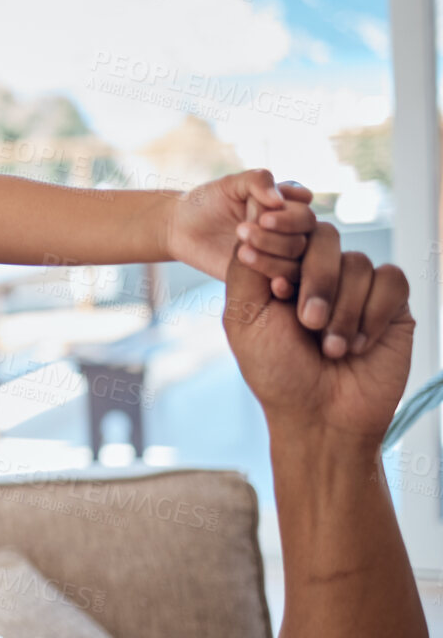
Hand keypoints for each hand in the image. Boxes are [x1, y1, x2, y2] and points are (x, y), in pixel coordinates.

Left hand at [168, 169, 316, 301]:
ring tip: (241, 250)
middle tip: (242, 231)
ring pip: (299, 259)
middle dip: (278, 235)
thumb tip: (280, 199)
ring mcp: (282, 254)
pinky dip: (281, 281)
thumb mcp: (230, 183)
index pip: (304, 210)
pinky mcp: (268, 277)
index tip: (262, 218)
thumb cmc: (207, 201)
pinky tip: (268, 281)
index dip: (289, 216)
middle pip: (306, 234)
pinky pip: (288, 283)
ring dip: (274, 256)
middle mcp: (291, 228)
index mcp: (286, 204)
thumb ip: (257, 181)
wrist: (182, 228)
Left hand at [222, 222, 411, 443]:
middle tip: (307, 321)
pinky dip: (372, 313)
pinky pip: (391, 281)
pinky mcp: (392, 304)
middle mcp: (321, 274)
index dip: (276, 228)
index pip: (286, 230)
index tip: (255, 230)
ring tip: (332, 349)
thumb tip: (251, 221)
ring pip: (358, 263)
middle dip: (315, 278)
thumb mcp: (244, 319)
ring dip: (343, 309)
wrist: (321, 416)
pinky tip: (358, 345)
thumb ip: (246, 269)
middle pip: (325, 238)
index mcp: (283, 272)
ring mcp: (358, 287)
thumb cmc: (276, 371)